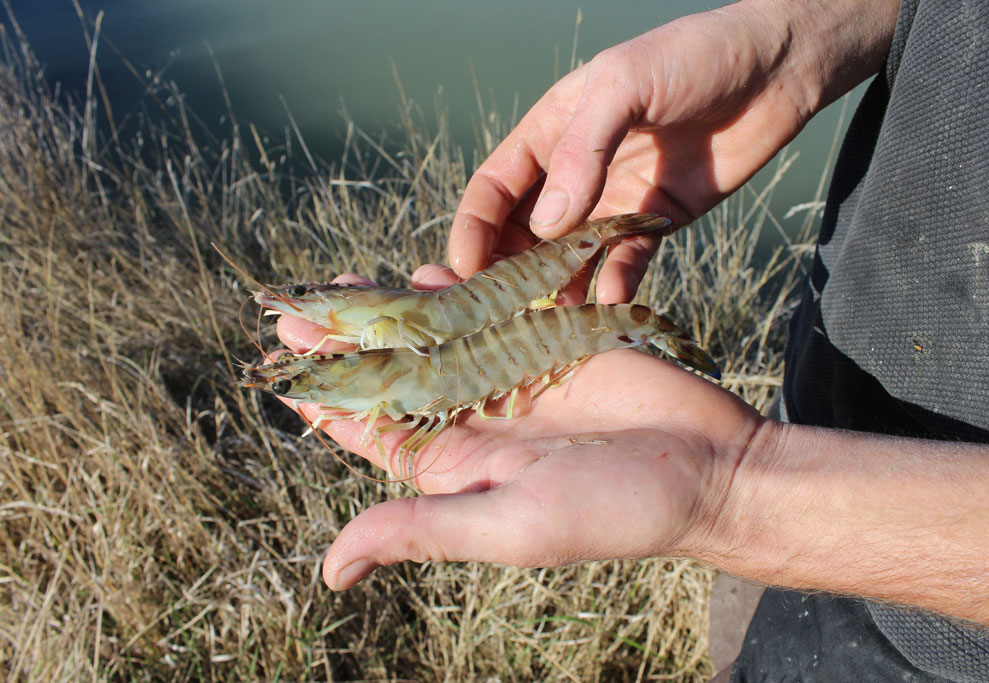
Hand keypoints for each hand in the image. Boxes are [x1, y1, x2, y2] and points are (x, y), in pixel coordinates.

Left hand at [272, 271, 762, 589]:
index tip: (279, 366)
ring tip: (344, 283)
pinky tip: (425, 273)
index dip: (325, 400)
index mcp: (457, 467)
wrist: (709, 468)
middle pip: (395, 375)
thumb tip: (330, 570)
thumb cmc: (614, 508)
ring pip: (439, 338)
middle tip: (293, 309)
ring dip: (392, 313)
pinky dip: (460, 292)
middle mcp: (479, 421)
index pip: (373, 430)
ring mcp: (516, 379)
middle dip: (346, 345)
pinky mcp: (554, 345)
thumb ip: (420, 532)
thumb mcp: (509, 525)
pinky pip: (495, 313)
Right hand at [448, 0, 898, 301]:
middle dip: (507, 272)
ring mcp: (613, 202)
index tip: (464, 273)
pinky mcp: (655, 225)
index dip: (474, 230)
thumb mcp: (624, 85)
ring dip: (555, 290)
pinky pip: (623, 265)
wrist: (775, 68)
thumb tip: (544, 226)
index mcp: (551, 133)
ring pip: (568, 257)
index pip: (494, 189)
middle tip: (498, 315)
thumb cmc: (692, 56)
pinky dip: (612, 288)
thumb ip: (581, 151)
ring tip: (546, 326)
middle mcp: (575, 174)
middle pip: (522, 233)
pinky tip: (606, 310)